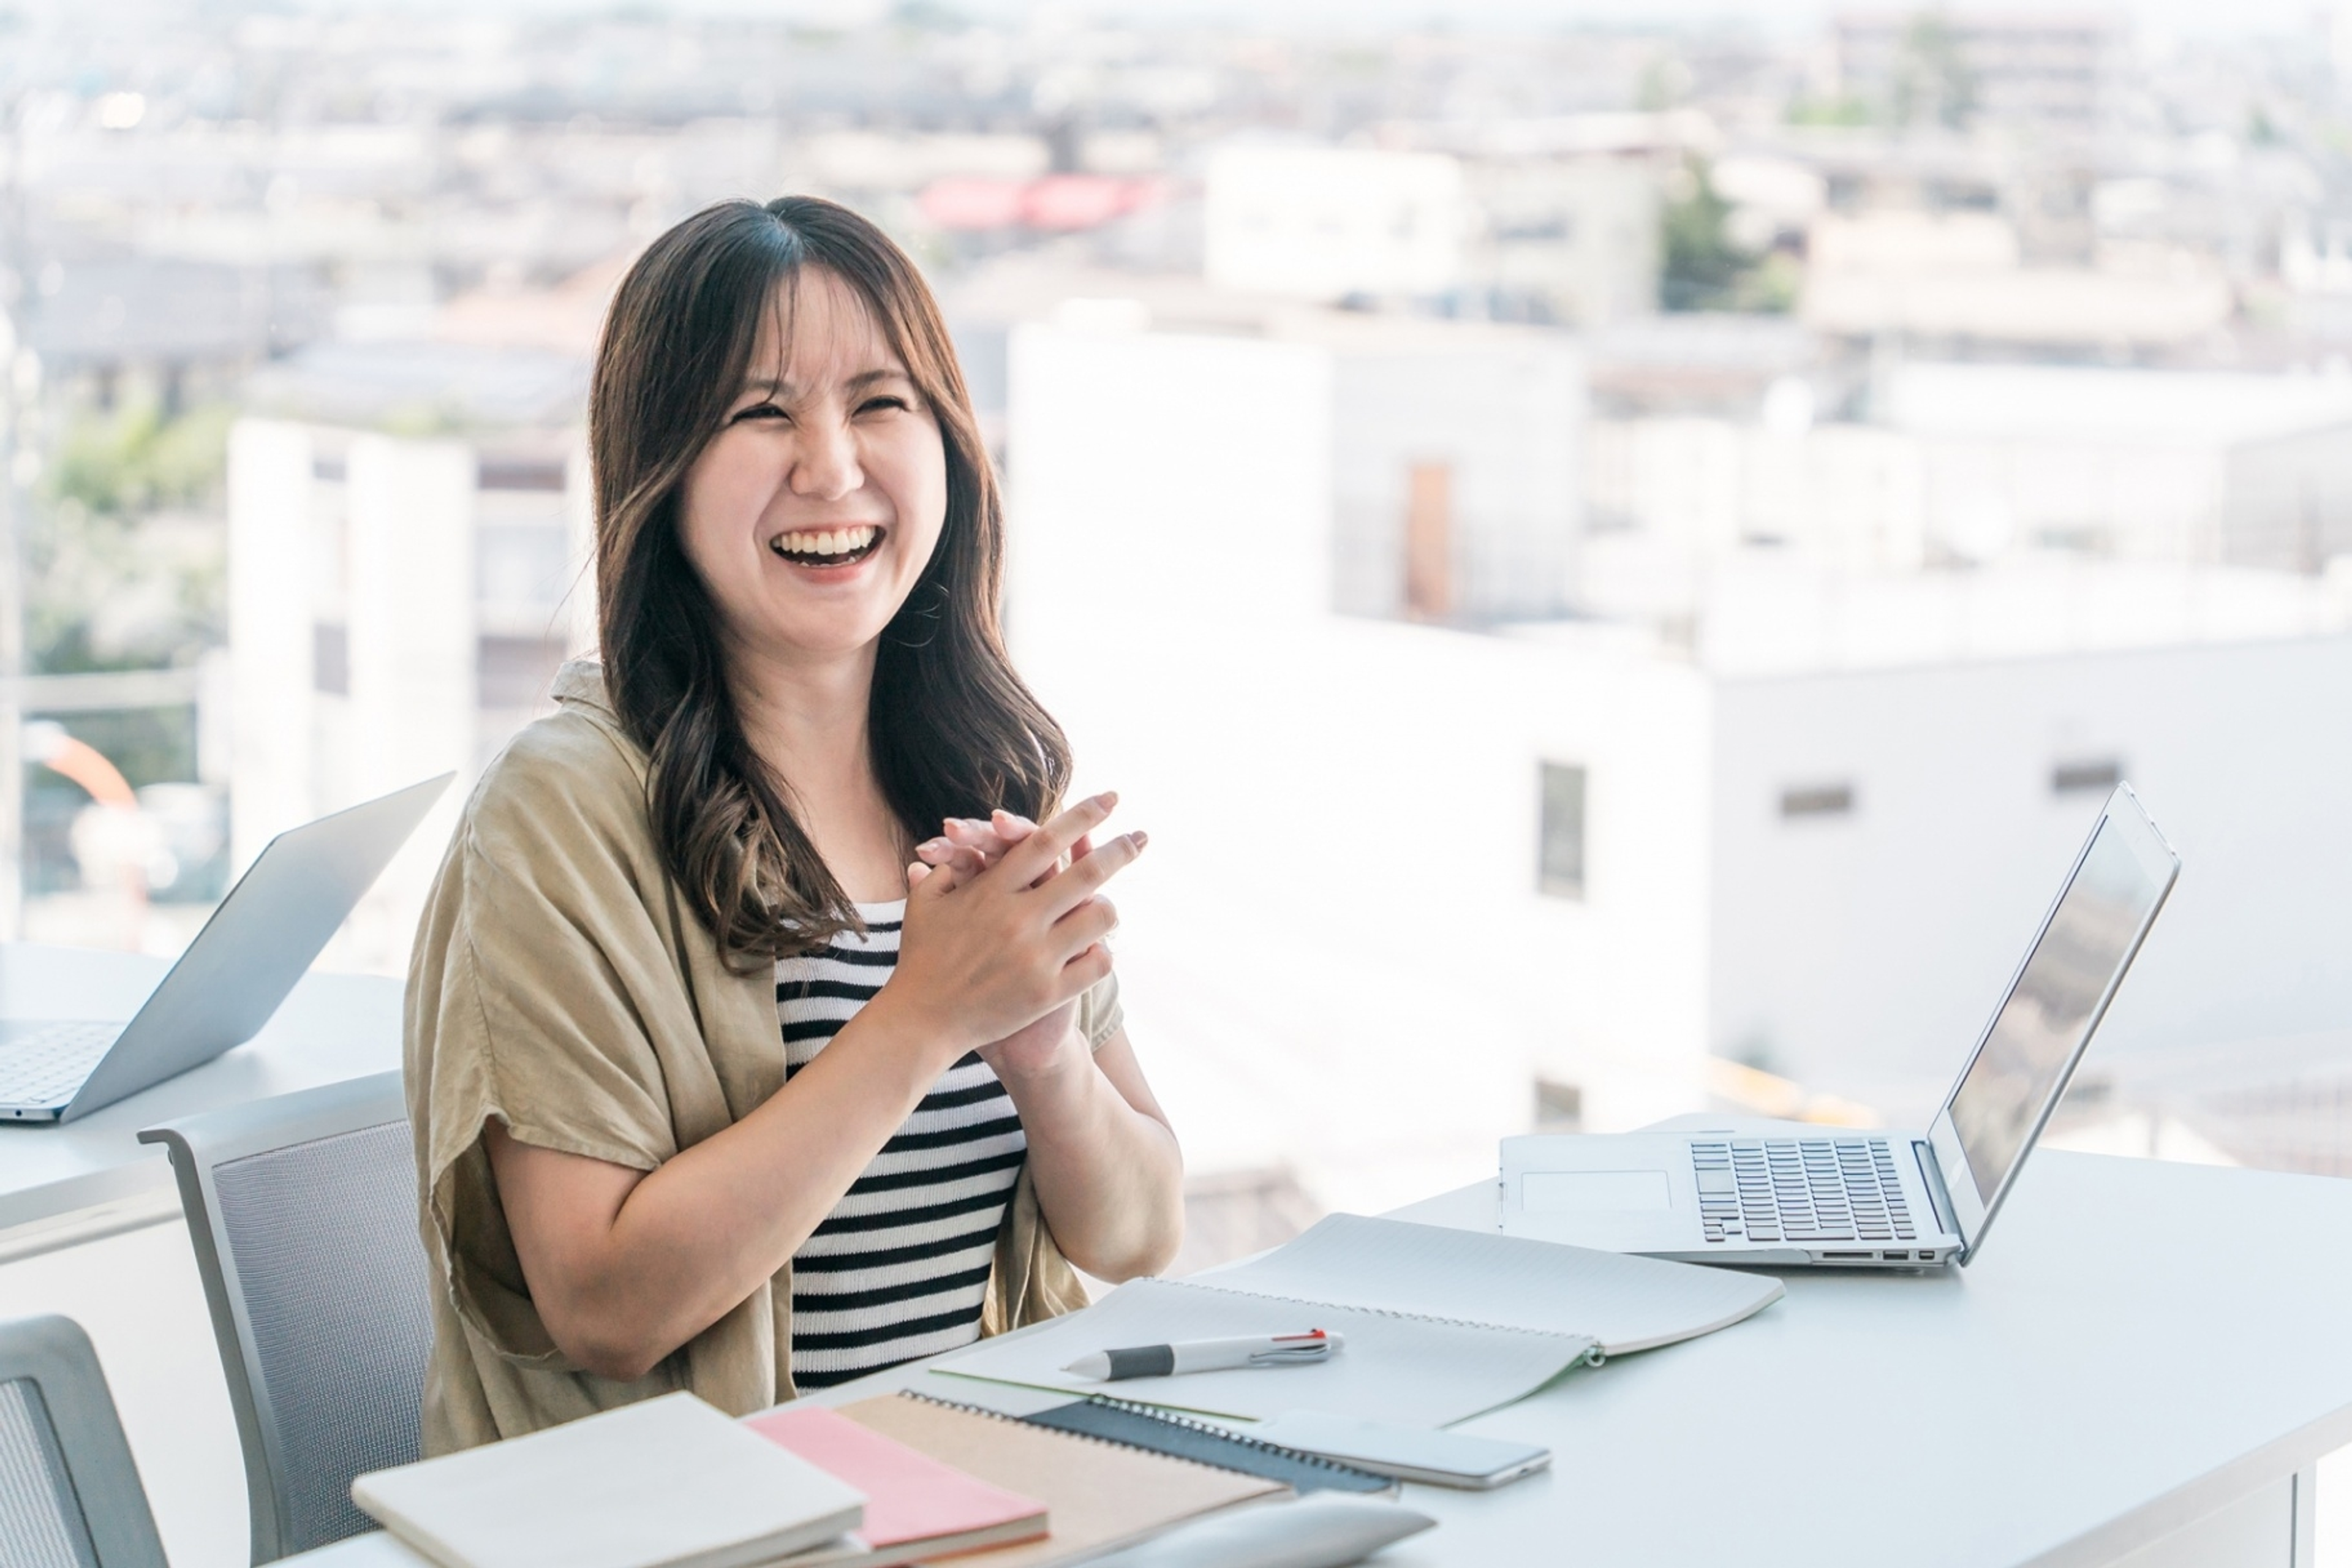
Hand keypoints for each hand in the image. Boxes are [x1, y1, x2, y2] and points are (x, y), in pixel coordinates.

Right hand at [915, 812, 1107, 1081]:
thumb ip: (945, 871)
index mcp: (991, 891)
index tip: (1110, 800)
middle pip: (1087, 874)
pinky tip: (1096, 950)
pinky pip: (1098, 963)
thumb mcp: (924, 907)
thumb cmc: (921, 960)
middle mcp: (1018, 919)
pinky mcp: (1048, 993)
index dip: (1081, 817)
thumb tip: (957, 847)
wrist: (922, 1023)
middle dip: (1121, 850)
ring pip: (1100, 918)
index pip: (1045, 841)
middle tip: (1141, 838)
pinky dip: (1102, 953)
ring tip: (1106, 907)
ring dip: (1108, 908)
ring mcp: (1037, 957)